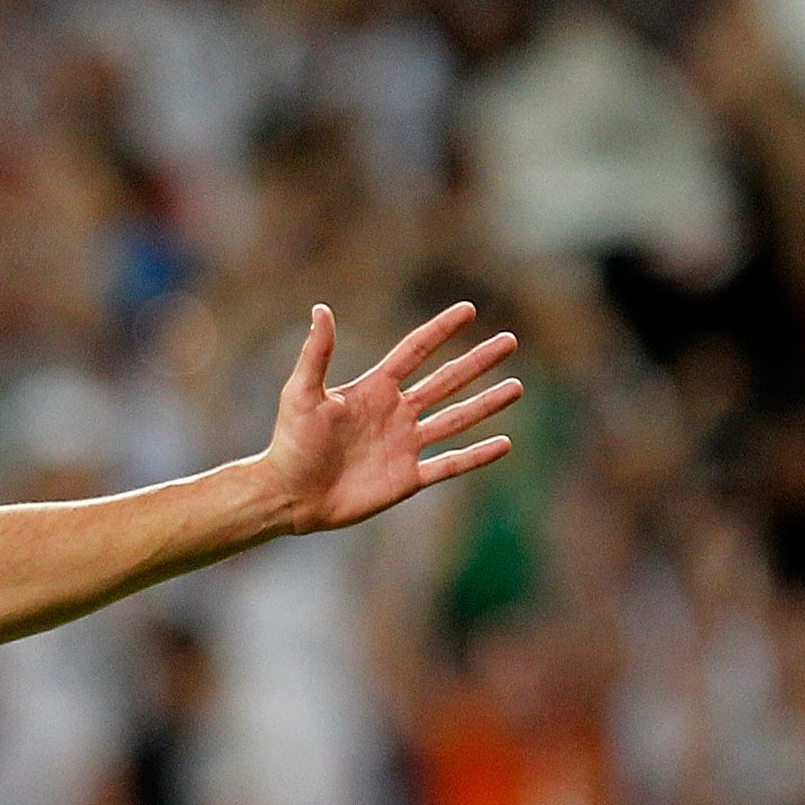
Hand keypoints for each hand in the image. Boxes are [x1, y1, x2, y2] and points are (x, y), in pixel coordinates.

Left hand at [263, 302, 520, 535]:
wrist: (287, 495)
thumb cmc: (289, 444)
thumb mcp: (301, 393)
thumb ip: (317, 354)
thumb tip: (321, 309)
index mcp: (374, 389)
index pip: (414, 352)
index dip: (440, 331)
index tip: (469, 310)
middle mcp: (395, 413)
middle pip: (446, 381)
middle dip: (477, 362)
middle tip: (509, 341)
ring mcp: (404, 445)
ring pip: (455, 419)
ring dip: (486, 404)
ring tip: (516, 387)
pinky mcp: (407, 478)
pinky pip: (449, 464)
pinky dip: (477, 455)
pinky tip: (505, 442)